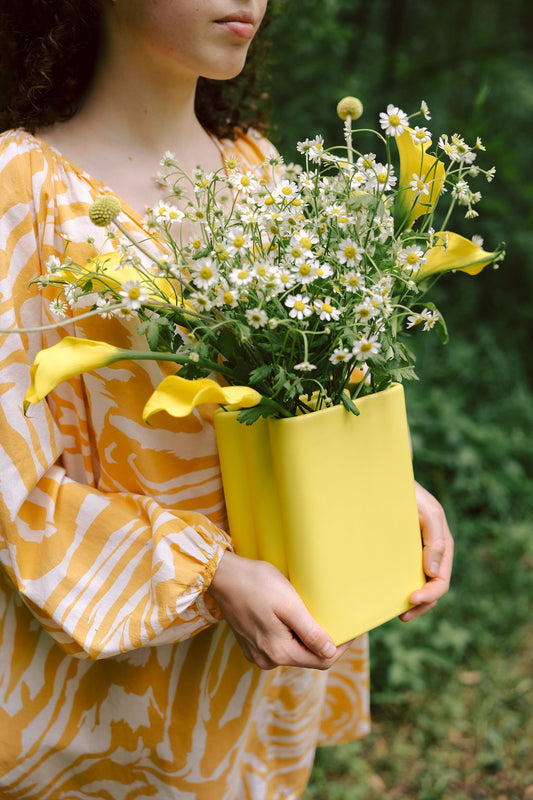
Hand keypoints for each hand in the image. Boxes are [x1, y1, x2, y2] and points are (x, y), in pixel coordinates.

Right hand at [207, 551, 353, 669]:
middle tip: (334, 616)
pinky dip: (290, 633)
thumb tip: (330, 652)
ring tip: (312, 612)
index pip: (321, 660)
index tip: (352, 628)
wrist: (222, 575)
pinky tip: (290, 615)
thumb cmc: (256, 583)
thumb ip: (309, 632)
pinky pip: (279, 644)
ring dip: (305, 636)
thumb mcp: (288, 604)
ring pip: (293, 650)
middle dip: (323, 640)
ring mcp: (257, 653)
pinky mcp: (250, 643)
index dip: (340, 646)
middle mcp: (267, 659)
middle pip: (307, 657)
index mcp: (278, 652)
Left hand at [400, 481, 453, 621]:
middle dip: (420, 605)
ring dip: (411, 602)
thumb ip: (435, 541)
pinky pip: (403, 575)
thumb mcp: (428, 513)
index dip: (430, 595)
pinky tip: (388, 596)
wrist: (388, 481)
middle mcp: (431, 555)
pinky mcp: (400, 553)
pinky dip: (398, 589)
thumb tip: (432, 573)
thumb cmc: (411, 495)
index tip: (412, 599)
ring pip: (418, 585)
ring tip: (397, 613)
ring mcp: (416, 555)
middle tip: (402, 615)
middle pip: (431, 588)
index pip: (440, 580)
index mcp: (441, 547)